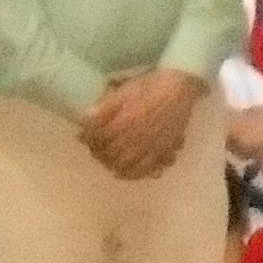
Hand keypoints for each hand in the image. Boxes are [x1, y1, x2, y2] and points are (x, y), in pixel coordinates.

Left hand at [78, 68, 207, 181]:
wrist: (177, 89)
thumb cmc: (149, 88)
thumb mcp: (123, 92)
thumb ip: (104, 107)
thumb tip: (85, 119)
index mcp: (124, 122)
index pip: (99, 139)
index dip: (89, 140)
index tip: (84, 137)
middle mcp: (136, 138)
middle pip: (110, 156)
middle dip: (99, 153)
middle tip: (95, 149)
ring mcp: (150, 147)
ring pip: (126, 167)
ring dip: (113, 166)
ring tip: (108, 161)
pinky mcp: (162, 151)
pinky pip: (146, 170)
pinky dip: (133, 174)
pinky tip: (126, 171)